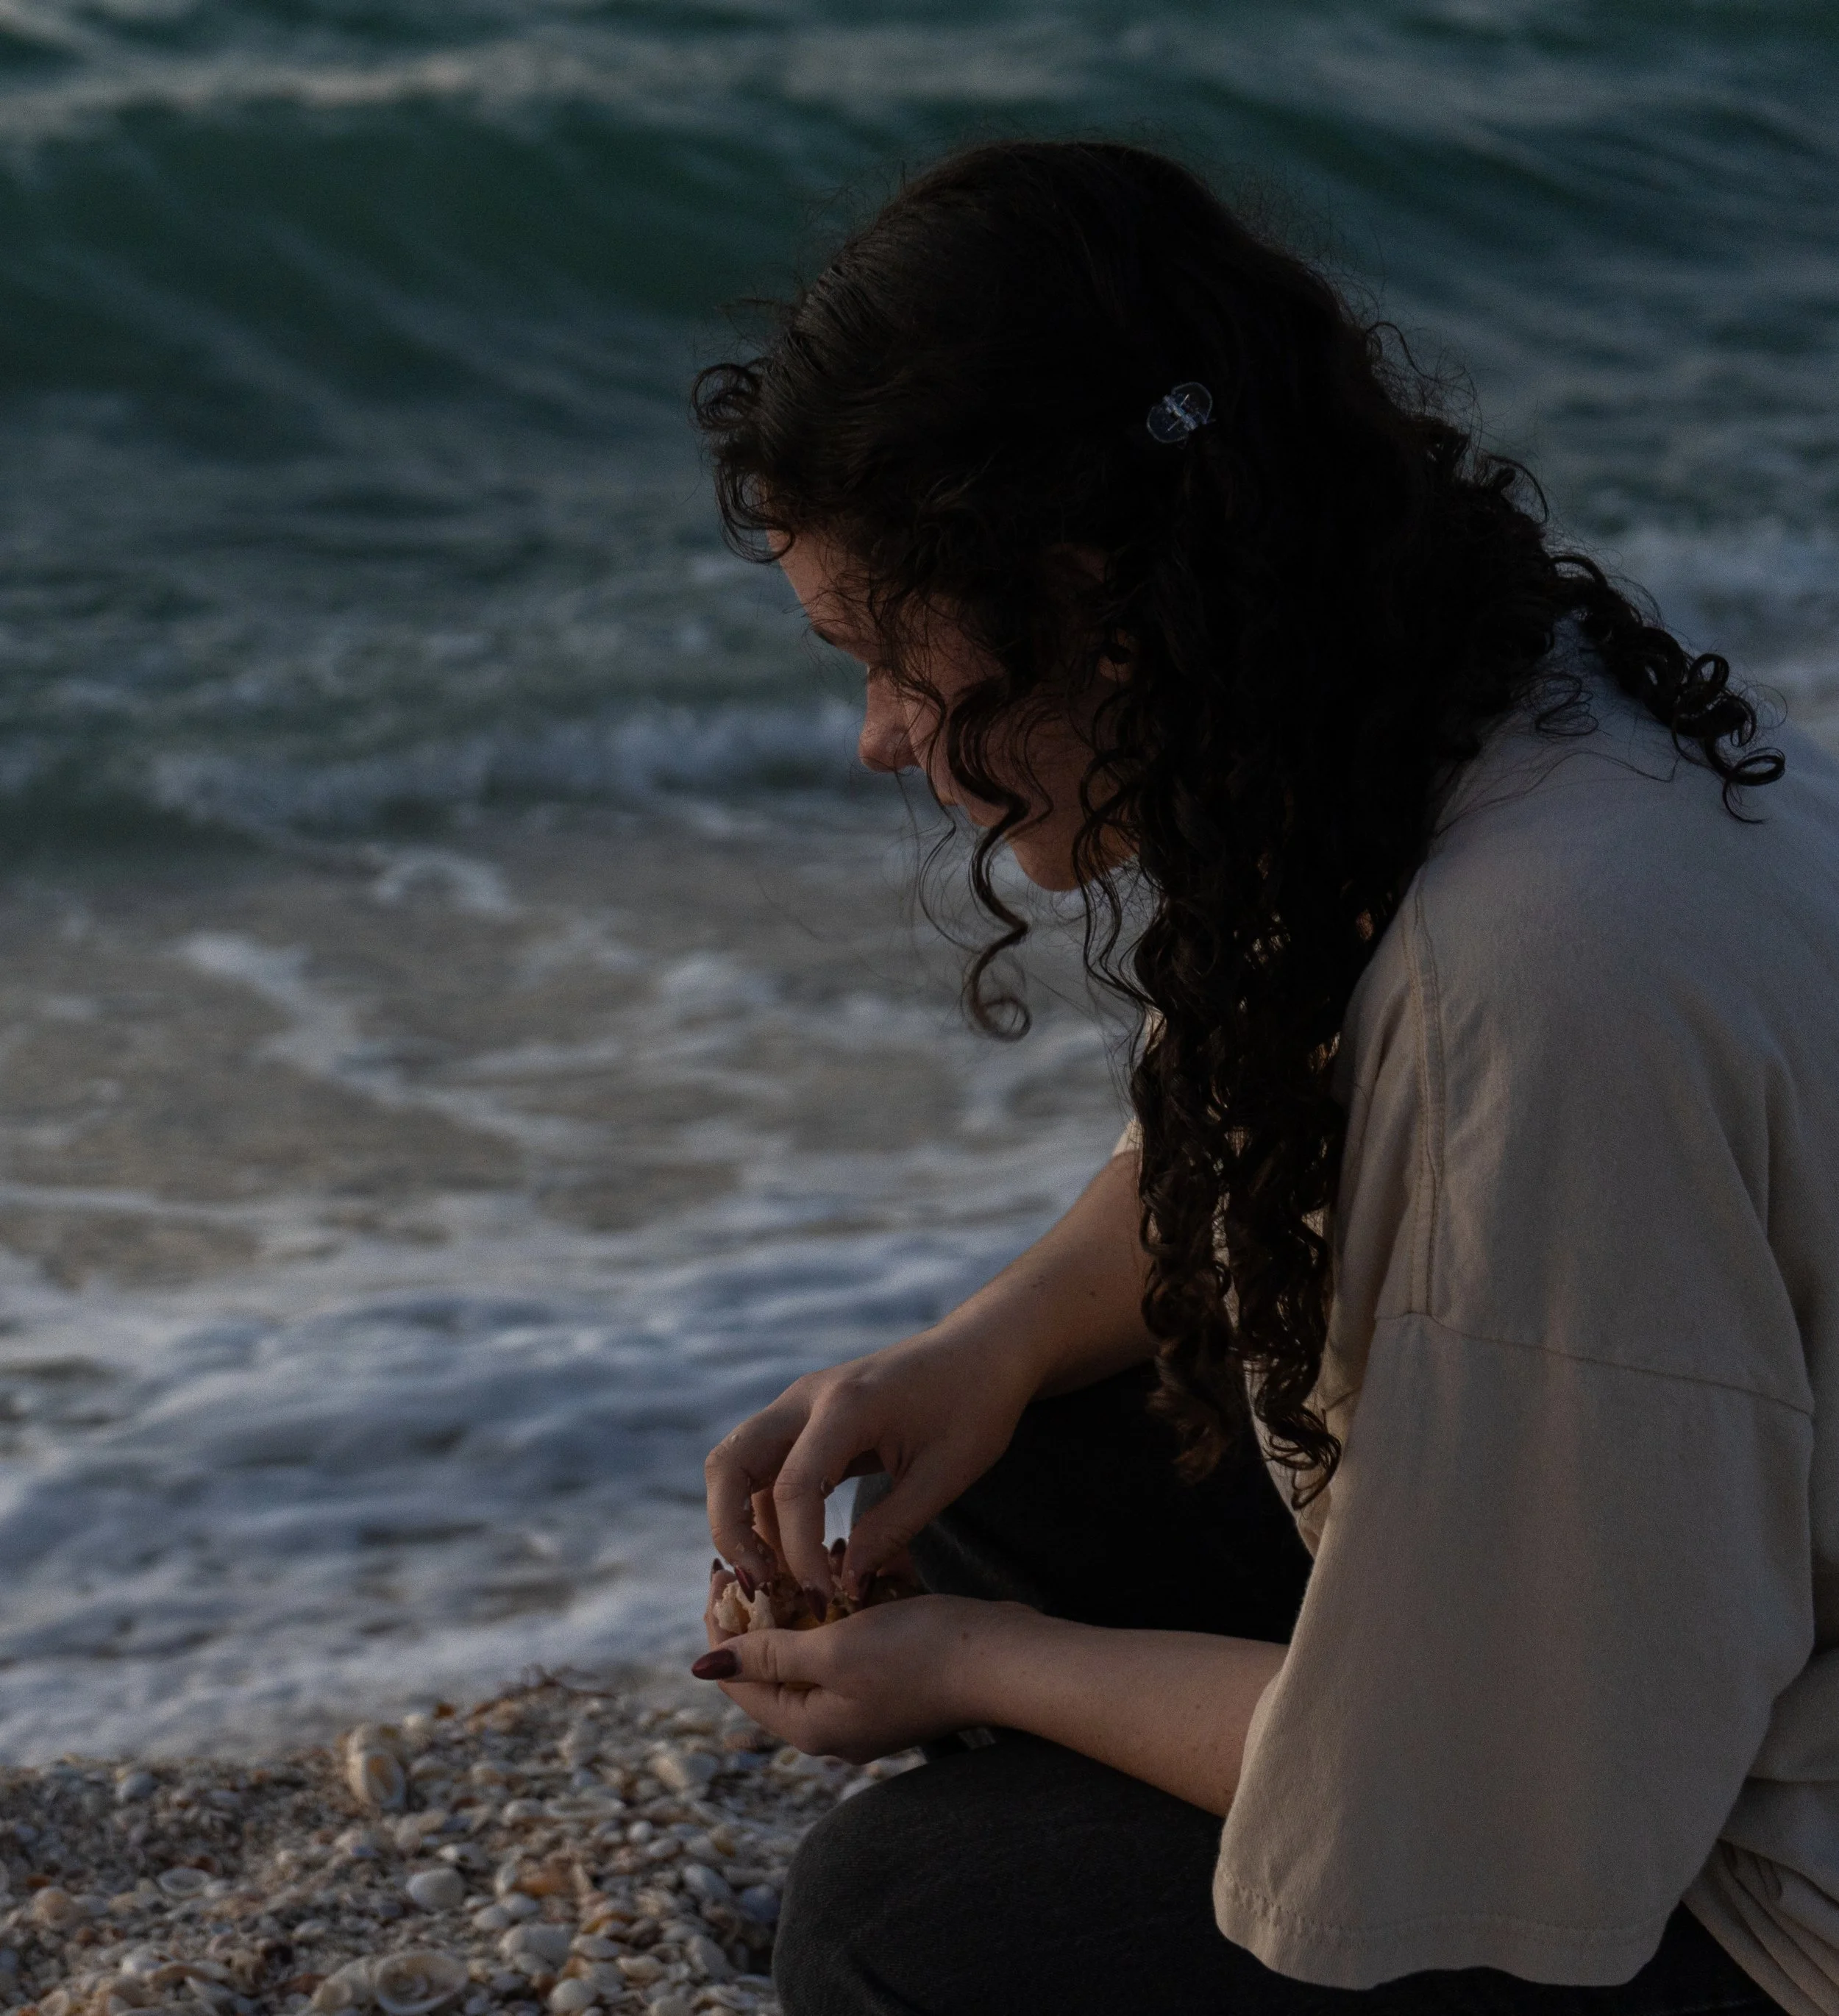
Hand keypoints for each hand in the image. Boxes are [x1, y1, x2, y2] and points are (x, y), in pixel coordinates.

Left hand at [696, 1563, 1035, 1763]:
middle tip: (759, 1553)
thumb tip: (703, 1667)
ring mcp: (866, 1705)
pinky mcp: (894, 1680)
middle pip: (774, 1664)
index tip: (719, 1571)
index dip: (720, 1625)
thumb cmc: (919, 1655)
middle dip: (765, 1608)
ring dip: (806, 1601)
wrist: (1003, 1660)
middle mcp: (833, 1724)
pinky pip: (851, 1641)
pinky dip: (845, 1605)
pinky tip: (851, 1565)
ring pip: (814, 1647)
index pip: (740, 1679)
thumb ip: (769, 1655)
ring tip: (805, 1550)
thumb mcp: (834, 1650)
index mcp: (810, 1727)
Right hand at [704, 1324, 1039, 1605]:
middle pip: (729, 1464)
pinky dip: (763, 1507)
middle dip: (730, 1531)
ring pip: (736, 1462)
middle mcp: (807, 1397)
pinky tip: (793, 1549)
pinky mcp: (805, 1414)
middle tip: (761, 1586)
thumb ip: (890, 1530)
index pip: (794, 1489)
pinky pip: (763, 1463)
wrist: (984, 1349)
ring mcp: (800, 1402)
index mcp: (846, 1406)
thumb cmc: (975, 1405)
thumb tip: (846, 1586)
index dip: (799, 1552)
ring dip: (739, 1520)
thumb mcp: (945, 1475)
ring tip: (774, 1577)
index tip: (822, 1598)